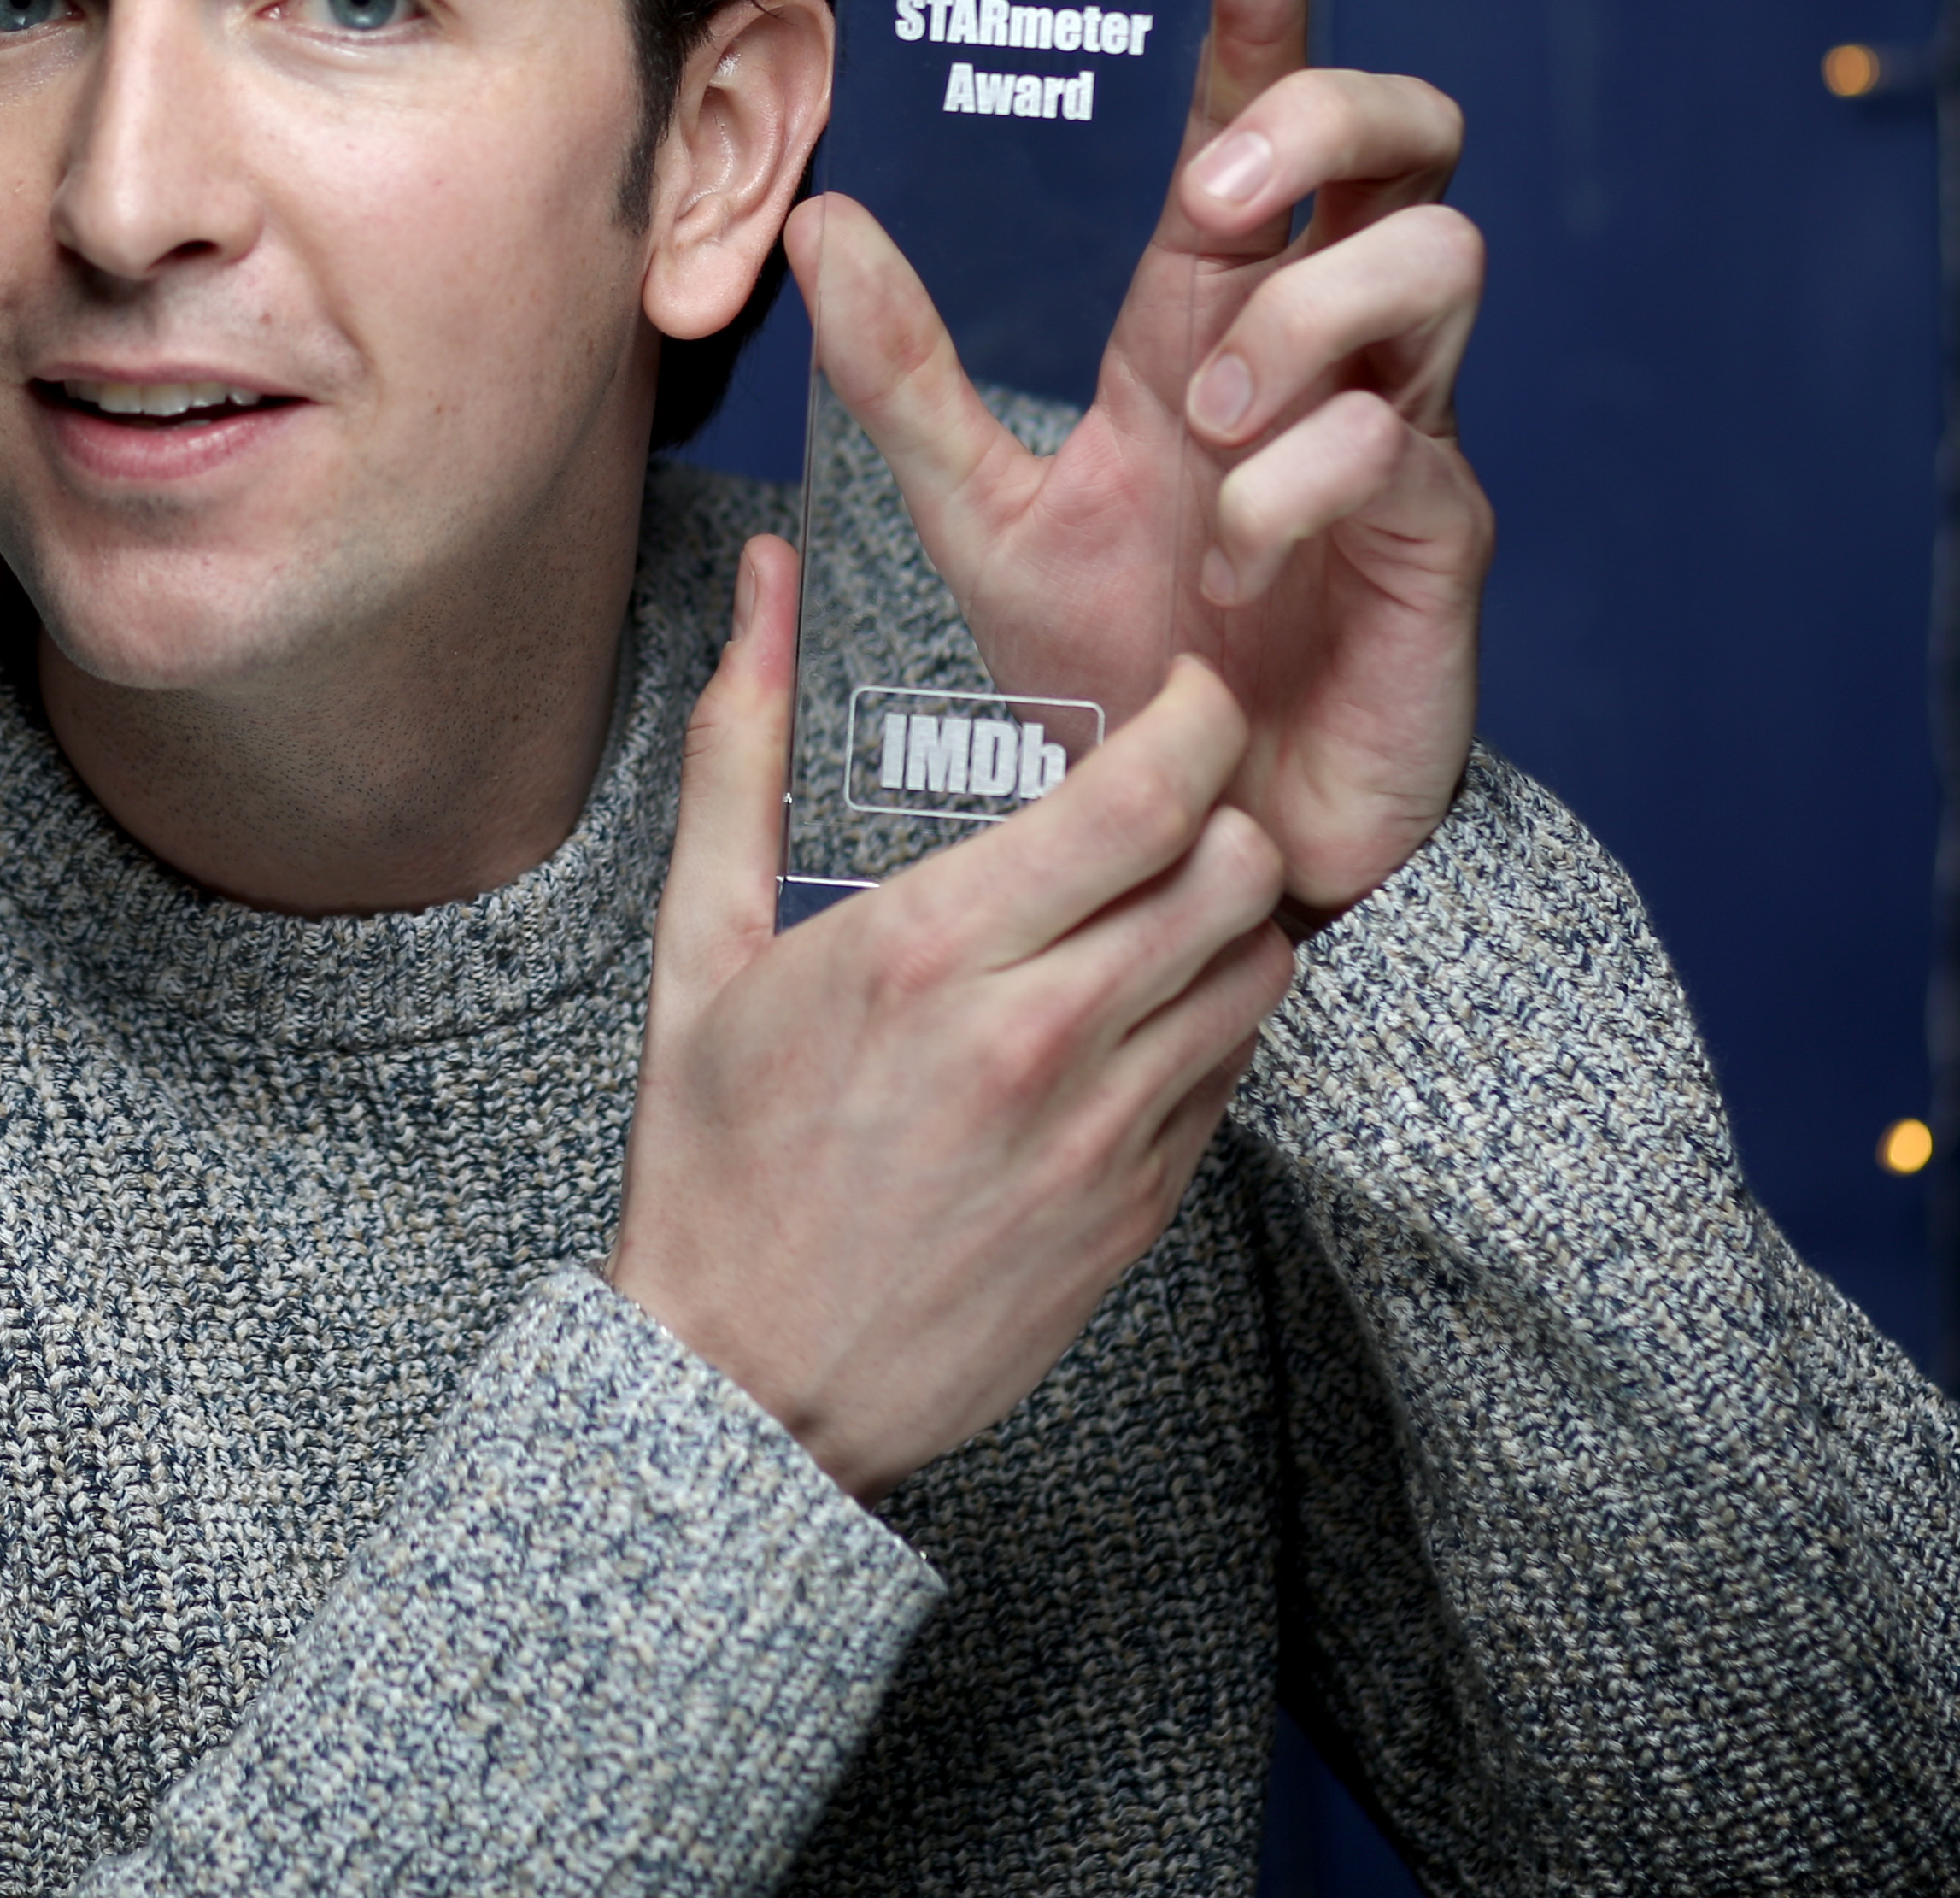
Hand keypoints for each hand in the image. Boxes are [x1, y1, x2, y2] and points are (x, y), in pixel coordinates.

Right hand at [609, 541, 1293, 1500]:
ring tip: (1153, 901)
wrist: (745, 1385)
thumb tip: (766, 575)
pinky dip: (1205, 1019)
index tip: (1181, 696)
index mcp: (926, 950)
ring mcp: (1101, 1134)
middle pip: (1236, 867)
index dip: (1199, 717)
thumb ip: (744, 740)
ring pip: (1259, 966)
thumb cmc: (711, 1156)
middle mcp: (1034, 1037)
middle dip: (1223, 807)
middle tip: (1168, 798)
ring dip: (1229, 913)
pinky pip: (1232, 1072)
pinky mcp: (1138, 1209)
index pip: (1148, 792)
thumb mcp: (700, 941)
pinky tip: (1128, 1012)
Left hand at [785, 0, 1490, 914]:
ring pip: (1440, 259)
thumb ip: (904, 373)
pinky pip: (1400, 448)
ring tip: (1212, 420)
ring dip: (1313, 316)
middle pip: (1406, 140)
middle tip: (1219, 201)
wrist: (1190, 831)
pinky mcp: (1438, 533)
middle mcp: (1318, 346)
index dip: (1261, 13)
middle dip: (1324, 125)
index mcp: (1211, 315)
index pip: (1254, 121)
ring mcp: (1395, 429)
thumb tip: (819, 221)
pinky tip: (1233, 557)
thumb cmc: (1110, 666)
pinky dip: (1300, 486)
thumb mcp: (977, 513)